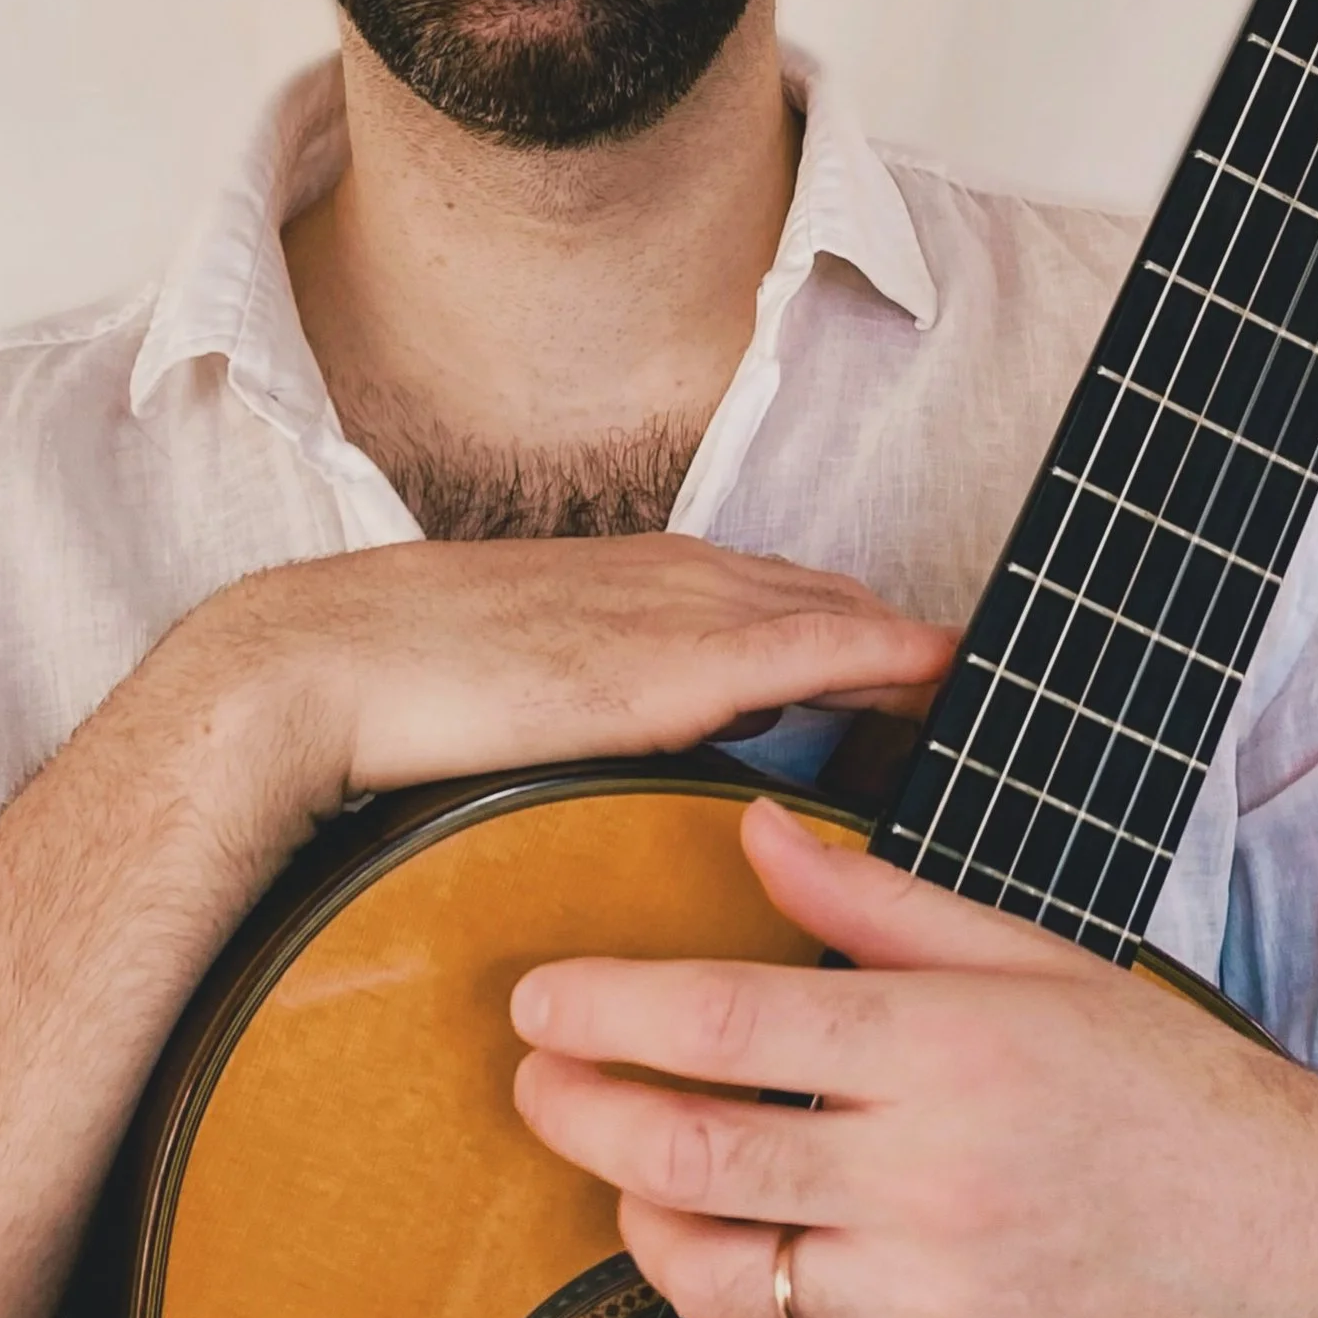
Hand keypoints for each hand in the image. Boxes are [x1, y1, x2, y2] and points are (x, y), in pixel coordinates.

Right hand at [184, 538, 952, 817]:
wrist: (323, 663)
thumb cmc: (405, 680)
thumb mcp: (537, 672)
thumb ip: (621, 692)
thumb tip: (690, 737)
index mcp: (644, 582)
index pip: (792, 598)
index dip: (867, 633)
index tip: (932, 675)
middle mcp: (677, 580)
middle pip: (834, 600)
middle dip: (909, 642)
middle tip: (994, 689)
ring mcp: (676, 612)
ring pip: (837, 612)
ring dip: (913, 646)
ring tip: (989, 686)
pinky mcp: (665, 662)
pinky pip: (808, 644)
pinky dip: (882, 649)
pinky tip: (937, 665)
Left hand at [509, 795, 1317, 1317]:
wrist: (1297, 1248)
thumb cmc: (1164, 1090)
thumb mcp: (1032, 962)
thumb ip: (878, 901)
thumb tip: (753, 827)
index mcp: (945, 1047)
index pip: (721, 1016)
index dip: (603, 1006)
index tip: (540, 999)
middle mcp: (932, 1176)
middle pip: (688, 1146)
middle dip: (575, 1107)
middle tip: (536, 1081)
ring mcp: (937, 1303)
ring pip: (713, 1269)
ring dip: (639, 1216)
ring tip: (635, 1174)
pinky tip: (720, 1283)